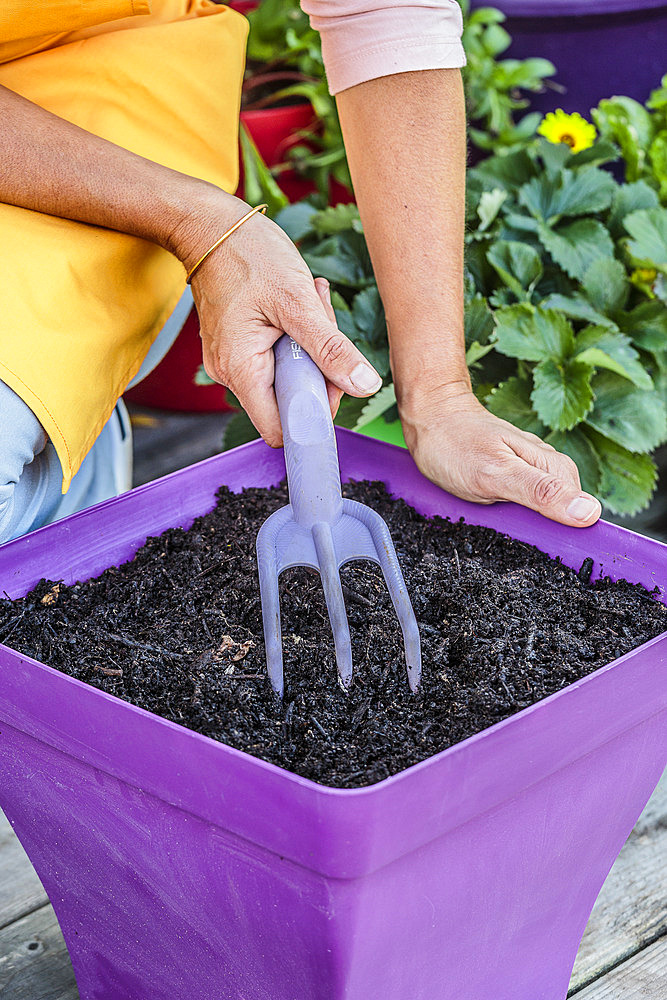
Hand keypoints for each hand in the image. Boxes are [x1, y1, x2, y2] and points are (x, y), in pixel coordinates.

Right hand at [172, 194, 379, 446]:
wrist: (210, 225)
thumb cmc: (248, 254)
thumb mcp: (299, 302)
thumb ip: (331, 349)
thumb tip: (364, 386)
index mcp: (241, 370)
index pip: (281, 429)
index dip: (313, 416)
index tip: (332, 381)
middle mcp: (229, 374)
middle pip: (289, 401)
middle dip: (317, 368)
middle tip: (321, 322)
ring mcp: (232, 361)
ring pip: (287, 376)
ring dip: (309, 346)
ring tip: (308, 302)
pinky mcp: (238, 348)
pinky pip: (277, 358)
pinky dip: (295, 336)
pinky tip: (297, 304)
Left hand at [402, 389, 601, 527]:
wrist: (431, 418)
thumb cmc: (457, 444)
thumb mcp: (497, 475)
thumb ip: (541, 493)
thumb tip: (589, 512)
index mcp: (556, 469)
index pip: (582, 514)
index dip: (566, 534)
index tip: (543, 545)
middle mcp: (548, 470)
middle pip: (560, 517)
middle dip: (537, 530)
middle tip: (505, 524)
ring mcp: (531, 473)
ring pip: (539, 514)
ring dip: (519, 523)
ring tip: (494, 516)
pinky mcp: (514, 478)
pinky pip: (521, 506)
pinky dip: (507, 514)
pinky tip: (492, 511)